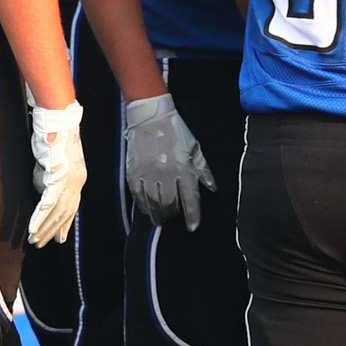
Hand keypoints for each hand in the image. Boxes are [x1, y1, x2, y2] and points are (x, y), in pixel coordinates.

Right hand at [27, 101, 87, 246]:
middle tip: (42, 244)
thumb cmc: (51, 139)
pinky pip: (49, 203)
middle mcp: (77, 181)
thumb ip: (48, 182)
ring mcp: (69, 180)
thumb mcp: (50, 165)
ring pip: (58, 212)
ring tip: (35, 240)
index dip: (64, 224)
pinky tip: (34, 229)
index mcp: (78, 178)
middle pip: (66, 213)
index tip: (58, 238)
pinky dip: (41, 218)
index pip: (72, 206)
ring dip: (45, 228)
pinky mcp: (59, 177)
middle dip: (53, 230)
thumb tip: (44, 198)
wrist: (56, 121)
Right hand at [121, 90, 212, 229]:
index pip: (190, 200)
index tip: (192, 228)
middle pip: (171, 205)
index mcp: (184, 169)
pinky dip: (144, 206)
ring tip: (161, 218)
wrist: (151, 117)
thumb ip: (204, 171)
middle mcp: (166, 175)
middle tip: (174, 217)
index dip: (192, 217)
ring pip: (154, 204)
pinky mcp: (134, 173)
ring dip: (159, 214)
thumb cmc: (176, 132)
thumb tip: (212, 190)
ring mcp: (148, 174)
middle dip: (174, 215)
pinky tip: (148, 209)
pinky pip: (138, 197)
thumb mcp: (195, 149)